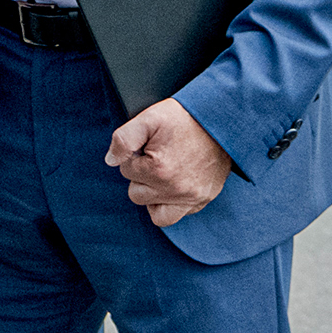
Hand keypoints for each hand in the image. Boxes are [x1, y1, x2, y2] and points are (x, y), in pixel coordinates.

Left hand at [106, 98, 230, 226]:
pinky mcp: (204, 199)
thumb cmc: (184, 118)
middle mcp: (176, 190)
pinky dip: (173, 202)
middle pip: (137, 194)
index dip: (133, 156)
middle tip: (154, 158)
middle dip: (141, 177)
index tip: (146, 146)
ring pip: (156, 214)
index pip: (126, 171)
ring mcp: (192, 198)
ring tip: (160, 176)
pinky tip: (175, 183)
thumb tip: (111, 160)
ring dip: (153, 197)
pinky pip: (180, 214)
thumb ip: (124, 139)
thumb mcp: (149, 118)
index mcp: (159, 171)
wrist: (220, 120)